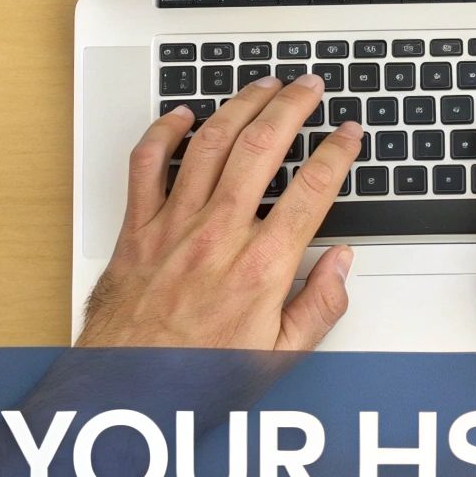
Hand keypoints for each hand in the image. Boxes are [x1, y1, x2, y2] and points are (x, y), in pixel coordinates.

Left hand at [76, 74, 362, 350]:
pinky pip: (147, 164)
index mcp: (261, 267)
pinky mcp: (137, 228)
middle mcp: (218, 236)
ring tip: (264, 85)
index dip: (337, 152)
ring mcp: (174, 226)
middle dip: (293, 106)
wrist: (126, 390)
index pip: (312, 190)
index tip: (349, 134)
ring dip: (241, 104)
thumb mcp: (279, 357)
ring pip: (211, 143)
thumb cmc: (197, 378)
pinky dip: (164, 132)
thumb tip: (340, 264)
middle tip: (310, 87)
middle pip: (263, 147)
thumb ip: (319, 307)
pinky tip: (183, 116)